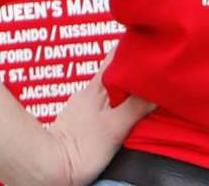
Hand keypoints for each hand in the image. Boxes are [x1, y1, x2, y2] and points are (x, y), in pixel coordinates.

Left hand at [41, 46, 147, 185]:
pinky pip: (107, 102)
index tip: (152, 43)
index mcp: (98, 87)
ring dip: (129, 85)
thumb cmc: (80, 149)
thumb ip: (135, 106)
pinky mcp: (85, 120)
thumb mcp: (114, 127)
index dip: (134, 47)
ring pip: (112, 87)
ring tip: (148, 88)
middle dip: (136, 67)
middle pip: (117, 71)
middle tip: (157, 67)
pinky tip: (129, 109)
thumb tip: (157, 88)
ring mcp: (86, 105)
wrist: (51, 166)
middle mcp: (90, 91)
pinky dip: (120, 101)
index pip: (117, 56)